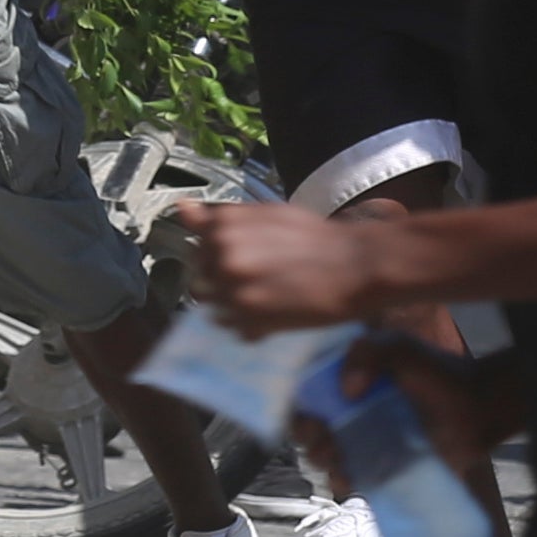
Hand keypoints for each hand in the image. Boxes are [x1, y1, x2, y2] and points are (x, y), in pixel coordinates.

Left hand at [172, 194, 375, 333]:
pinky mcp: (250, 320)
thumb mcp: (266, 213)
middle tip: (258, 280)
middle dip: (222, 285)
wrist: (355, 265)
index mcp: (224, 225)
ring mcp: (235, 290)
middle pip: (200, 281)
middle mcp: (223, 256)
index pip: (195, 248)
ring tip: (268, 297)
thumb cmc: (314, 236)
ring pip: (214, 309)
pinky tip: (276, 311)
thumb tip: (181, 208)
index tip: (238, 258)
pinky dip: (251, 325)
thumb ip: (220, 216)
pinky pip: (234, 329)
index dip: (215, 256)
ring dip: (234, 307)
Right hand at [299, 328, 506, 496]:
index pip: (306, 396)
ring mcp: (363, 443)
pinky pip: (350, 479)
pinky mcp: (379, 469)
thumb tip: (347, 390)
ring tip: (338, 455)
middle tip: (324, 436)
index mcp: (348, 383)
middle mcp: (349, 414)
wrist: (476, 408)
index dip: (298, 406)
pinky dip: (343, 480)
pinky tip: (351, 475)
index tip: (307, 413)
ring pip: (324, 458)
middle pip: (309, 431)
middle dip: (308, 437)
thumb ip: (368, 354)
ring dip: (322, 460)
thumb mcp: (401, 350)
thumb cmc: (437, 374)